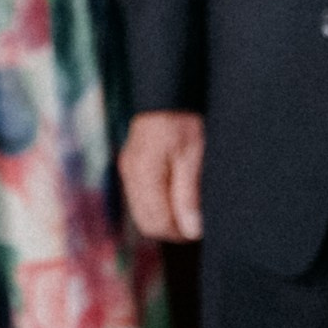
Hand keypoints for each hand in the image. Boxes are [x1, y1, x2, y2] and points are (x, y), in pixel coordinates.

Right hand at [119, 110, 204, 241]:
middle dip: (172, 229)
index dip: (180, 232)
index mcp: (144, 172)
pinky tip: (175, 195)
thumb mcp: (194, 156)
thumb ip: (189, 194)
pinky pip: (141, 199)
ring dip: (164, 218)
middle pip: (147, 223)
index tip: (199, 228)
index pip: (157, 222)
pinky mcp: (131, 166)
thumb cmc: (184, 121)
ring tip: (188, 208)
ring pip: (142, 213)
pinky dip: (157, 205)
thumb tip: (190, 229)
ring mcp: (128, 170)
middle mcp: (131, 173)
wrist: (168, 94)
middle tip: (196, 222)